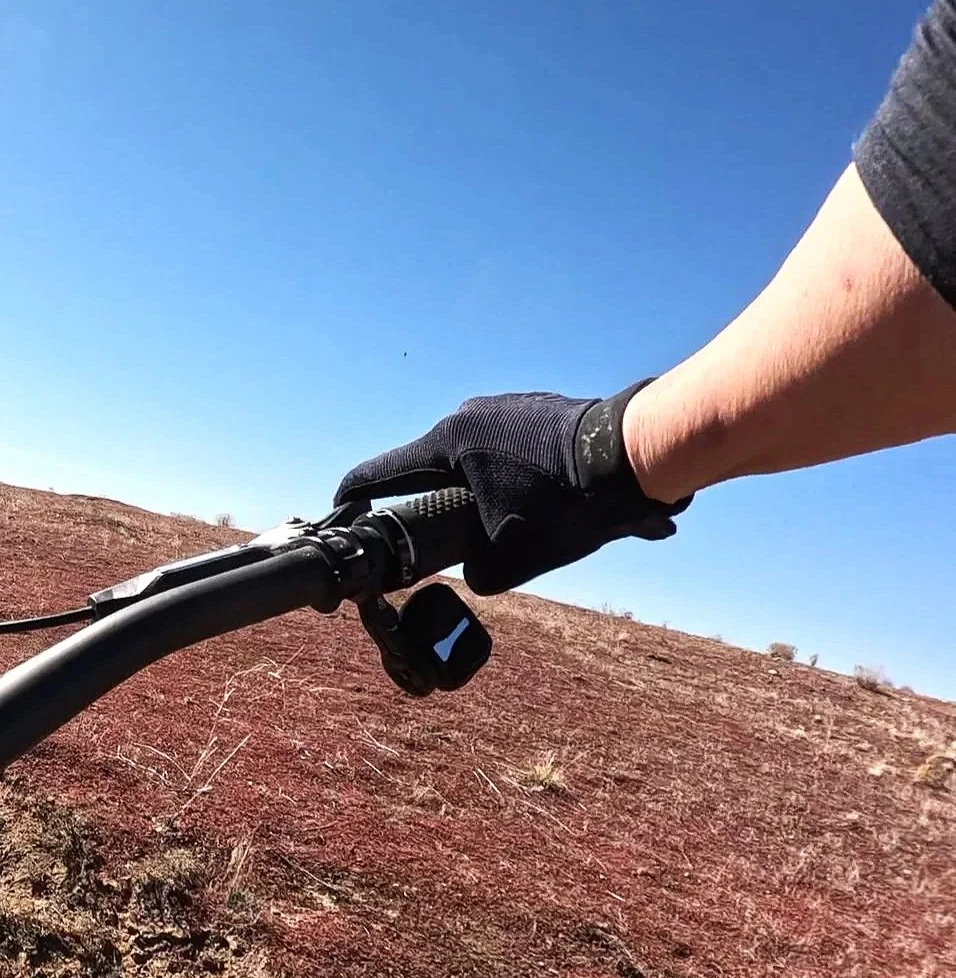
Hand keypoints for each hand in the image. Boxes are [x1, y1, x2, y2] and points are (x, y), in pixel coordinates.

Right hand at [336, 382, 690, 593]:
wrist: (640, 457)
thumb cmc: (569, 503)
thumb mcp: (513, 557)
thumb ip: (476, 570)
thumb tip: (475, 570)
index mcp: (448, 443)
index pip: (381, 473)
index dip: (353, 495)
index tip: (337, 509)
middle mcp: (471, 415)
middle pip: (435, 469)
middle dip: (440, 504)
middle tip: (451, 538)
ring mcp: (509, 407)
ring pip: (481, 461)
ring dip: (490, 494)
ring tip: (522, 527)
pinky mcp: (543, 409)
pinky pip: (517, 451)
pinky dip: (524, 480)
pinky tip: (555, 505)